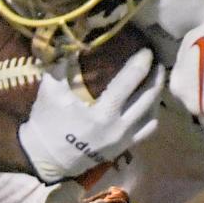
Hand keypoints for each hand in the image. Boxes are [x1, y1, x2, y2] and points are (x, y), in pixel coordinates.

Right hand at [19, 49, 163, 182]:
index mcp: (102, 113)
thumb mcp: (51, 91)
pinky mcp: (122, 148)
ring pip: (151, 115)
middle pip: (147, 98)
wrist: (44, 159)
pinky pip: (146, 130)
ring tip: (158, 80)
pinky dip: (152, 115)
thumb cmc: (47, 123)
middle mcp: (119, 128)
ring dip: (157, 95)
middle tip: (159, 62)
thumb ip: (62, 66)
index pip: (129, 83)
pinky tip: (151, 104)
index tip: (147, 51)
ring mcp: (123, 140)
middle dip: (156, 78)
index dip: (140, 64)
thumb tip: (71, 43)